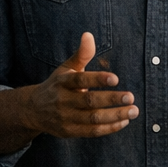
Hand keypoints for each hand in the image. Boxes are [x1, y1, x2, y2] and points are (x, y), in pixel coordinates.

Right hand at [22, 32, 137, 138]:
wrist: (34, 110)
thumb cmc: (57, 86)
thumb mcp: (66, 69)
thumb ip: (81, 54)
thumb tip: (89, 35)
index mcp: (62, 82)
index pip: (80, 80)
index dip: (97, 79)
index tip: (116, 78)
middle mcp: (63, 100)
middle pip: (89, 101)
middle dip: (111, 99)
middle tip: (131, 97)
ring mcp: (65, 118)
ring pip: (93, 118)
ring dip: (115, 115)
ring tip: (133, 111)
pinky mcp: (70, 132)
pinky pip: (92, 131)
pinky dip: (109, 128)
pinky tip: (124, 121)